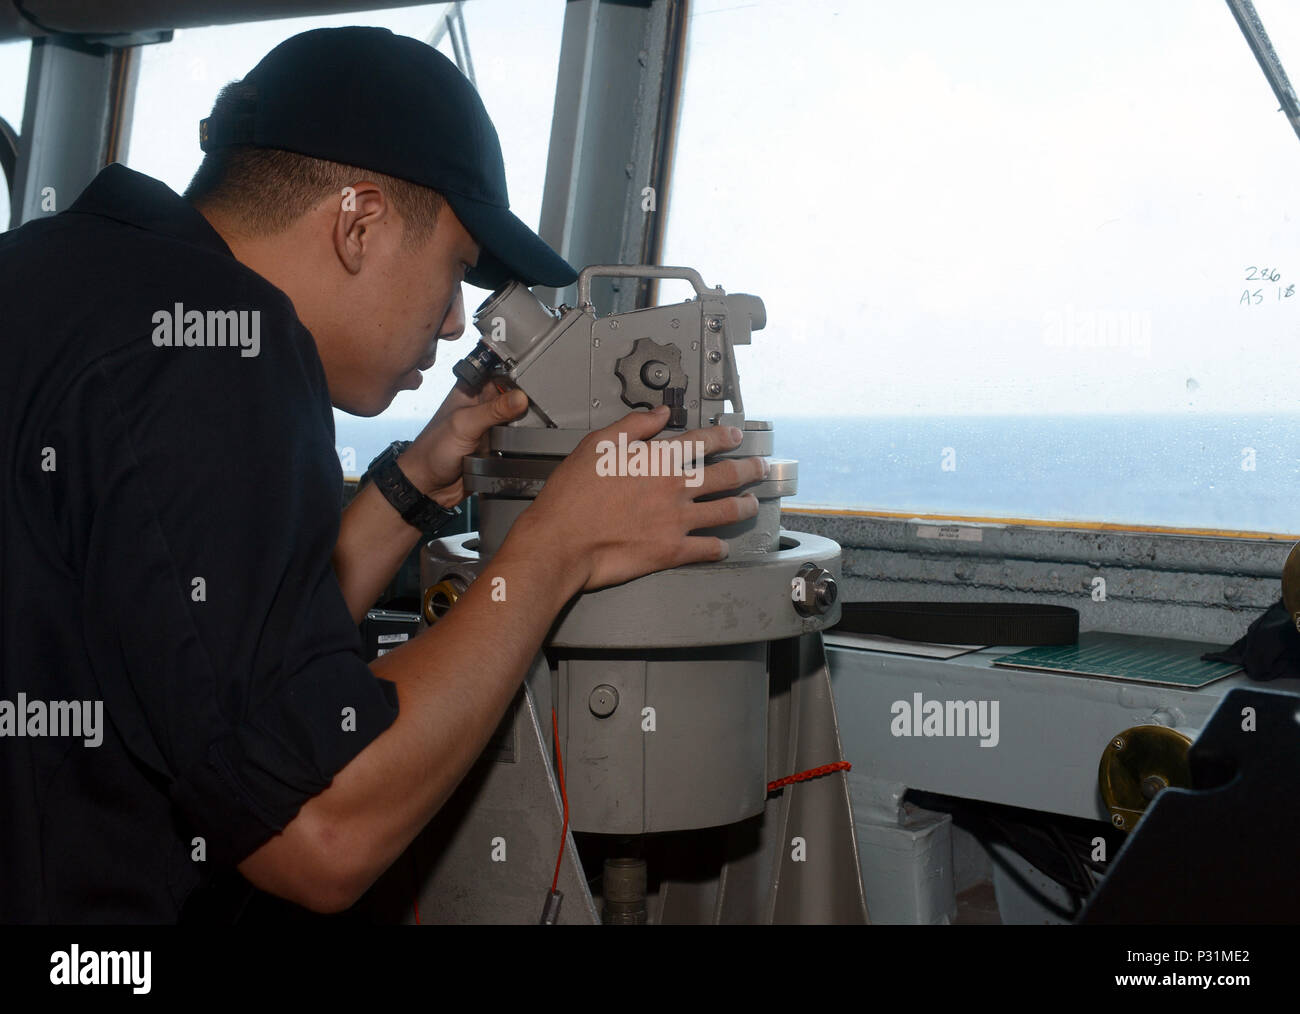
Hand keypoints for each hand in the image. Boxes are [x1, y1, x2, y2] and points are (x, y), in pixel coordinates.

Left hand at [399, 383, 529, 506]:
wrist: (429, 486)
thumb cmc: (433, 450)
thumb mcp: (465, 424)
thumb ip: (494, 410)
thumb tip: (521, 398)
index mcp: (470, 390)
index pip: (499, 372)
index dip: (515, 372)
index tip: (534, 377)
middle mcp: (482, 406)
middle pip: (513, 394)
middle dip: (526, 400)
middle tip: (539, 403)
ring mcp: (490, 426)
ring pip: (518, 418)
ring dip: (526, 422)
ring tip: (535, 423)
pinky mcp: (497, 446)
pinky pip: (517, 440)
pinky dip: (523, 442)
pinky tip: (527, 441)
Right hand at [511, 405, 767, 592]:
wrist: (562, 540)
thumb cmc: (573, 495)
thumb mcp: (597, 445)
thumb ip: (634, 426)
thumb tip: (660, 413)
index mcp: (659, 459)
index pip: (703, 441)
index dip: (725, 436)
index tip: (736, 436)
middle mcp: (675, 488)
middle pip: (726, 475)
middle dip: (749, 469)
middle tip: (760, 468)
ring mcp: (678, 520)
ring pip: (726, 511)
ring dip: (743, 506)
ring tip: (751, 504)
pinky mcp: (672, 550)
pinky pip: (707, 548)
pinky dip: (719, 548)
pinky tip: (723, 547)